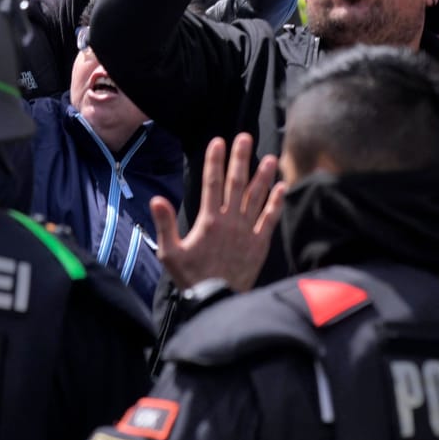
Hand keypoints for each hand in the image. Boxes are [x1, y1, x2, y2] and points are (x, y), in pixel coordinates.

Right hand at [150, 133, 284, 293]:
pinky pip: (270, 219)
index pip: (211, 183)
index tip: (218, 141)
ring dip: (263, 176)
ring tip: (269, 157)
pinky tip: (281, 187)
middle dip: (240, 158)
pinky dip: (276, 202)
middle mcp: (230, 222)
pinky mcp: (259, 244)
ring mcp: (247, 232)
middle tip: (245, 137)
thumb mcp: (170, 253)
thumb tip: (157, 199)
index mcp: (209, 221)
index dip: (215, 161)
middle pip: (236, 183)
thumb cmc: (191, 278)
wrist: (216, 301)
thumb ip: (165, 224)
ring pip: (257, 197)